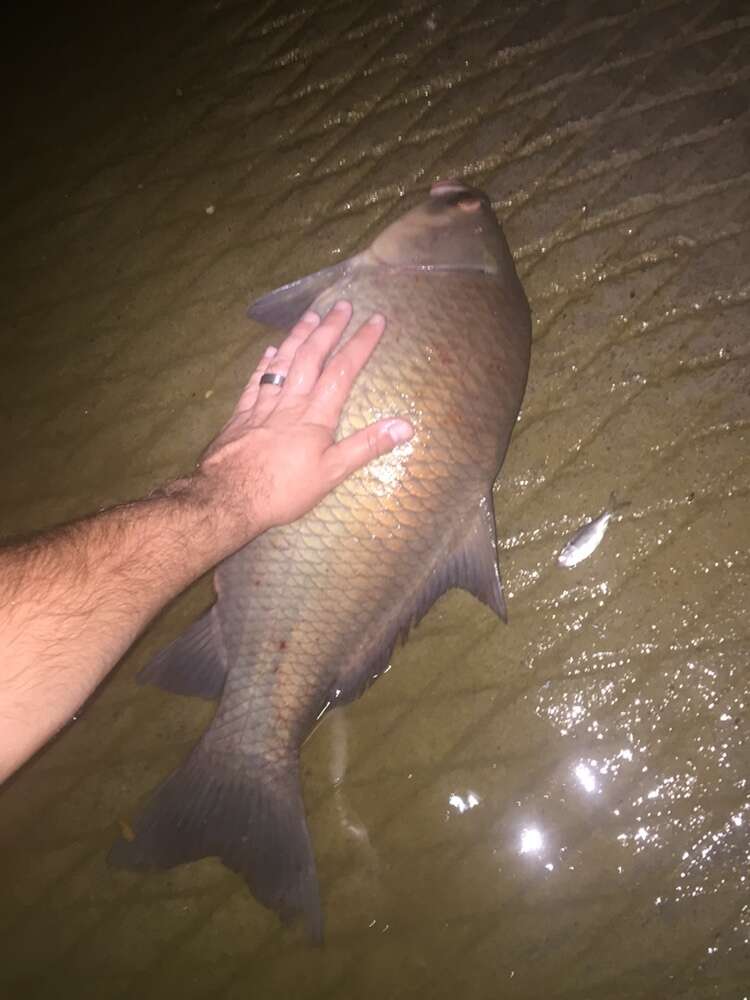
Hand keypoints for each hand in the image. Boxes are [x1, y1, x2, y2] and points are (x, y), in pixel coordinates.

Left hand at [195, 301, 412, 540]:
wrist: (227, 497)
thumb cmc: (284, 490)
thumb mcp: (332, 473)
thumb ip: (367, 446)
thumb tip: (406, 425)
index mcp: (315, 415)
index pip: (343, 371)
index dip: (361, 343)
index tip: (376, 320)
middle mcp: (290, 402)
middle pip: (311, 356)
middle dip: (329, 329)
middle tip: (342, 305)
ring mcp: (263, 405)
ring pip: (282, 362)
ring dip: (298, 336)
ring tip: (311, 316)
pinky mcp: (241, 415)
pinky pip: (256, 381)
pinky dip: (265, 364)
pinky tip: (269, 351)